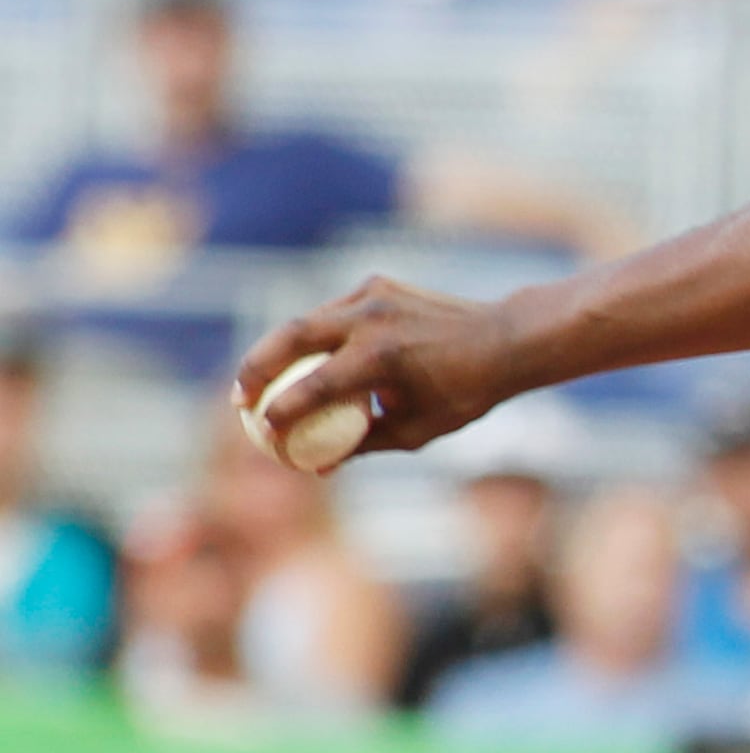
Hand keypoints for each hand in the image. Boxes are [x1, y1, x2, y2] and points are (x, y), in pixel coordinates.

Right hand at [232, 277, 524, 458]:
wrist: (506, 338)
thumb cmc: (466, 392)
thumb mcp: (417, 429)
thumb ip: (364, 444)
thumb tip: (317, 468)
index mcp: (382, 358)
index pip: (313, 387)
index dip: (282, 415)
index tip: (265, 437)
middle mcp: (372, 320)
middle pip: (290, 337)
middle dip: (256, 368)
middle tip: (240, 400)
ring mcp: (373, 296)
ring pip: (305, 320)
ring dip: (276, 349)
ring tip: (258, 380)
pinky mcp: (377, 285)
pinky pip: (331, 311)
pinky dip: (312, 335)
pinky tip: (299, 359)